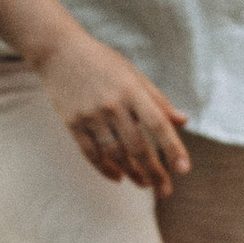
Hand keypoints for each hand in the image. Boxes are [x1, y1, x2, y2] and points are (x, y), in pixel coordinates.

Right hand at [32, 27, 190, 190]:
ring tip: (144, 184)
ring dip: (132, 173)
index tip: (184, 170)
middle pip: (137, 147)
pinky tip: (118, 177)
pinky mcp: (73, 123)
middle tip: (165, 190)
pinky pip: (91, 154)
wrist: (59, 52)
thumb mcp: (134, 75)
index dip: (173, 148)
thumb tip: (183, 122)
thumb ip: (158, 100)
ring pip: (115, 154)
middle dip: (154, 172)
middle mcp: (112, 104)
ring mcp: (91, 115)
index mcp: (132, 90)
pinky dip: (105, 169)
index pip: (158, 124)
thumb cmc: (103, 63)